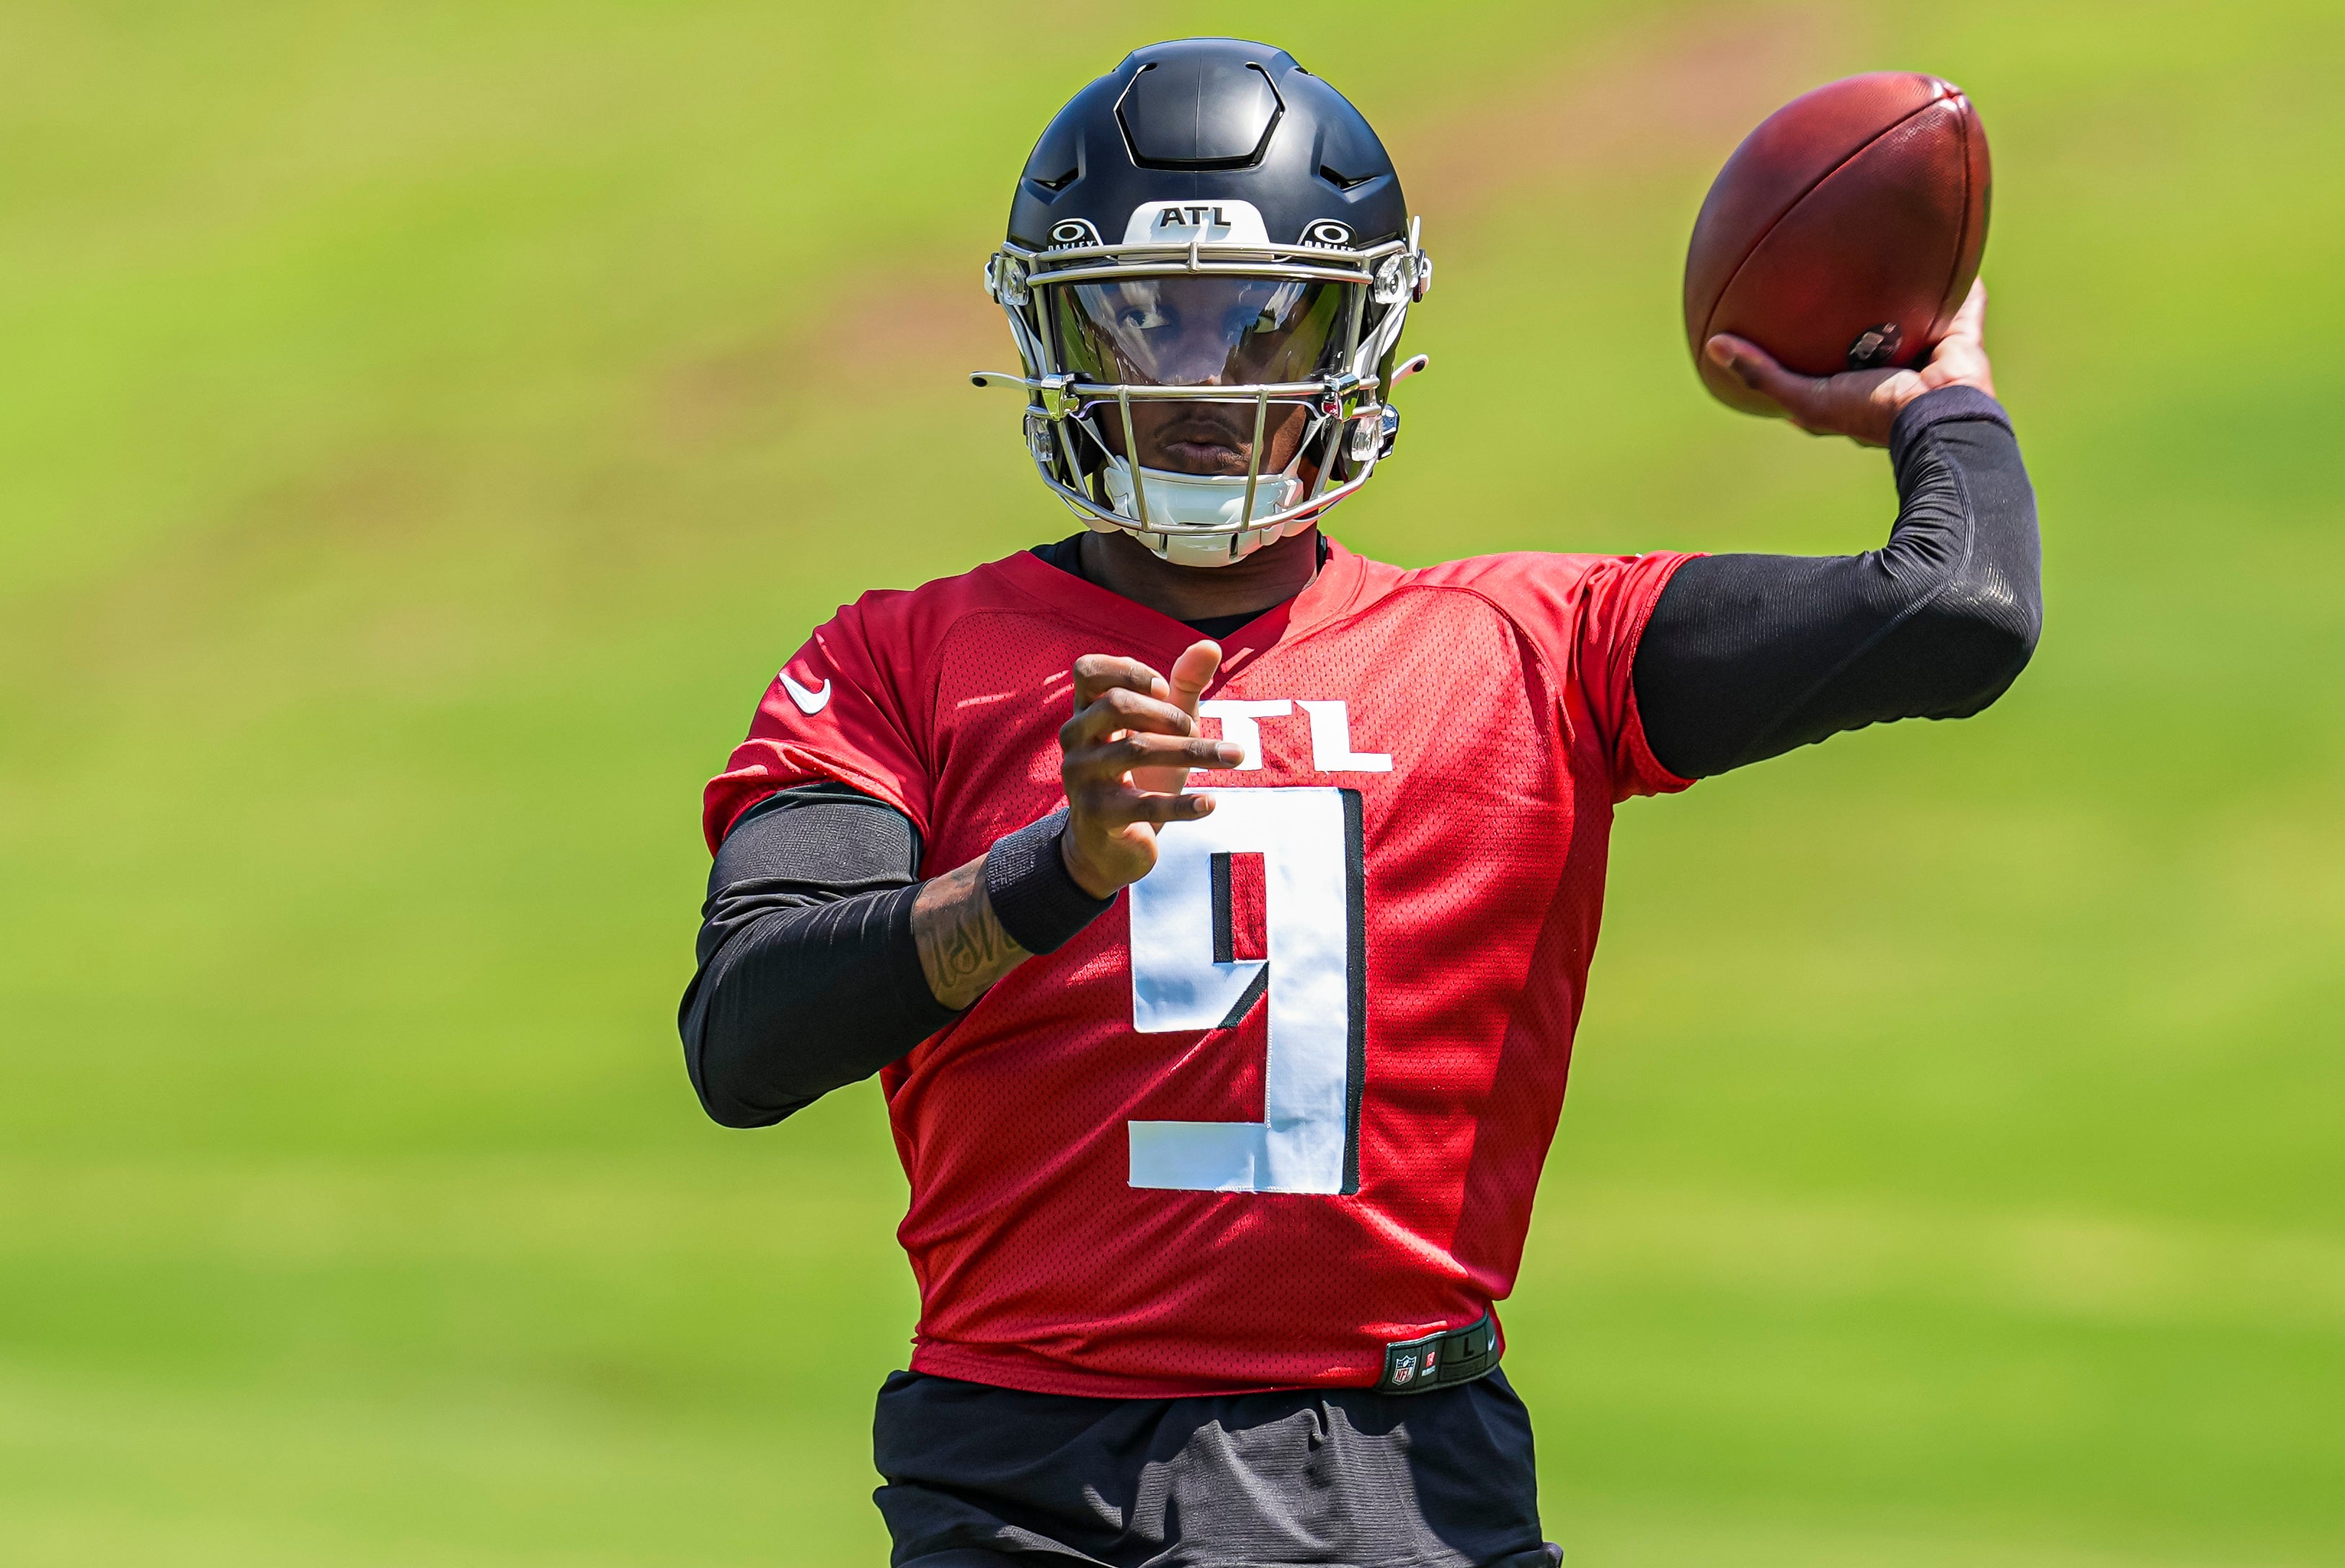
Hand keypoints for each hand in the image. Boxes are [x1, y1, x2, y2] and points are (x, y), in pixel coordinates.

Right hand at [1058, 641, 1241, 897]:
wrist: (1112, 847)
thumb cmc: (1140, 776)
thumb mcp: (1163, 729)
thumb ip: (1184, 687)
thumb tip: (1210, 644)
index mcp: (1085, 714)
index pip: (1087, 670)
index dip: (1127, 670)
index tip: (1164, 687)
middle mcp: (1075, 742)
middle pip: (1115, 705)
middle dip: (1167, 713)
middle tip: (1193, 730)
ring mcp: (1082, 779)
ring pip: (1136, 749)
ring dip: (1193, 751)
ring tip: (1234, 757)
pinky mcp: (1098, 817)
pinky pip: (1145, 804)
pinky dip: (1184, 804)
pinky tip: (1212, 803)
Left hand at [1704, 279, 1996, 446]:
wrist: (1939, 417)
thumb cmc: (1871, 412)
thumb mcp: (1806, 399)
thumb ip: (1763, 374)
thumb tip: (1712, 345)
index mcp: (1855, 388)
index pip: (1825, 362)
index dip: (1809, 343)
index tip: (1787, 319)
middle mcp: (1892, 369)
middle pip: (1872, 330)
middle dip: (1860, 308)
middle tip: (1840, 275)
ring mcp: (1928, 352)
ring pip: (1917, 312)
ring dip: (1910, 289)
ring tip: (1895, 253)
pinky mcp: (1960, 337)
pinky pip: (1964, 303)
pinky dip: (1962, 284)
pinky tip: (1956, 248)